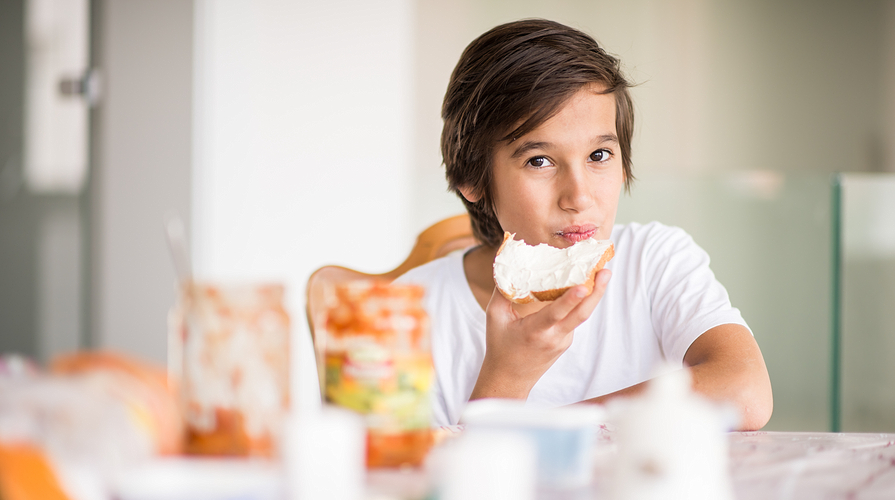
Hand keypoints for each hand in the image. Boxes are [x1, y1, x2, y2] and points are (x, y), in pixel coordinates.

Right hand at [470, 269, 611, 400]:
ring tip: (600, 273)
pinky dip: (579, 303)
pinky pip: (574, 319)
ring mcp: (563, 341)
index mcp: (535, 331)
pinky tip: (581, 288)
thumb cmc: (500, 347)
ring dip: (592, 295)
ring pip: (580, 315)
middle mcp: (554, 337)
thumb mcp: (495, 318)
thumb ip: (501, 292)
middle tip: (606, 272)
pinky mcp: (566, 341)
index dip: (570, 300)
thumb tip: (506, 266)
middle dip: (597, 292)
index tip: (583, 286)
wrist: (510, 379)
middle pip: (581, 314)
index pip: (556, 314)